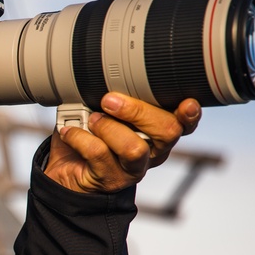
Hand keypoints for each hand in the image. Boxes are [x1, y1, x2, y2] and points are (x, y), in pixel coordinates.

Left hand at [45, 93, 201, 193]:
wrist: (63, 169)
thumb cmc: (89, 135)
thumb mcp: (104, 111)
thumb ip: (117, 97)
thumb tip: (106, 74)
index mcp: (158, 132)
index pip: (185, 124)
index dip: (190, 114)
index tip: (187, 102)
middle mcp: (152, 152)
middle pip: (167, 132)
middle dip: (138, 111)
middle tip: (109, 100)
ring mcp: (132, 169)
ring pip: (135, 148)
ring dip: (108, 127)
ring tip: (90, 120)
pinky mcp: (109, 180)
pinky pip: (99, 154)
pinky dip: (80, 137)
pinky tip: (69, 131)